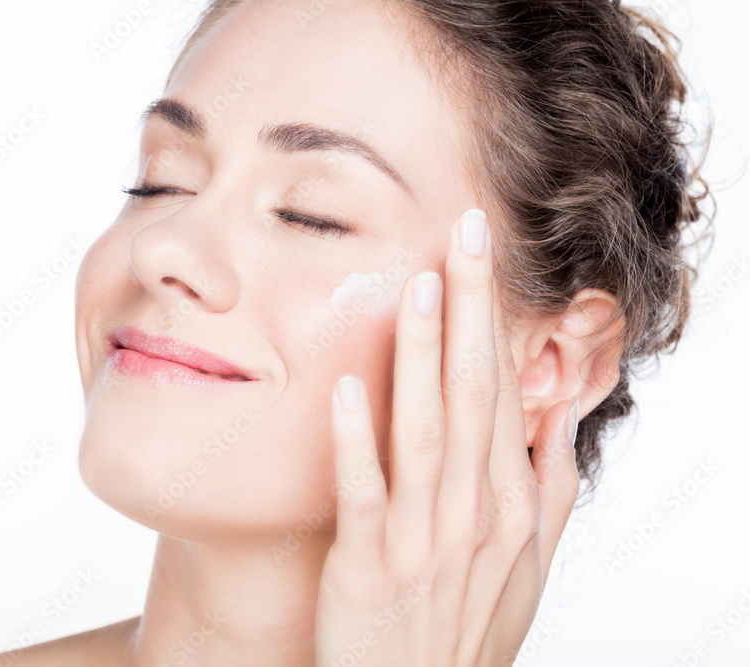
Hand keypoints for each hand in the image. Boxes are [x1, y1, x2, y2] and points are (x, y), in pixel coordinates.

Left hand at [315, 209, 580, 665]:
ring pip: (425, 430)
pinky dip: (357, 440)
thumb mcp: (528, 564)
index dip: (495, 319)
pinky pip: (362, 493)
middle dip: (472, 309)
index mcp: (509, 503)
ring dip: (423, 357)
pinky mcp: (367, 565)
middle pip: (474, 392)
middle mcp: (473, 512)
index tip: (483, 253)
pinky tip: (349, 387)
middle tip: (466, 231)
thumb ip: (547, 485)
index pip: (504, 391)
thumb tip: (554, 411)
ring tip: (419, 285)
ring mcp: (421, 538)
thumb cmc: (466, 627)